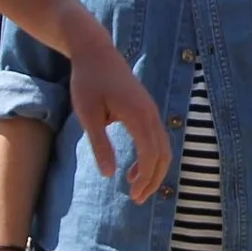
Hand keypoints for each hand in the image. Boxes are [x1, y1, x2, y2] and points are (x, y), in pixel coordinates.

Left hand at [62, 22, 167, 204]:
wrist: (95, 51)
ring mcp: (151, 110)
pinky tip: (135, 168)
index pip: (150, 155)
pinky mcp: (146, 109)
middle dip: (153, 179)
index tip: (132, 195)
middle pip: (163, 154)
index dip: (145, 178)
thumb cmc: (87, 81)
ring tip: (136, 188)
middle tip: (137, 199)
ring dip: (154, 170)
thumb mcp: (87, 114)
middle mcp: (150, 113)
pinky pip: (157, 138)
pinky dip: (151, 157)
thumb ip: (99, 143)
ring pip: (163, 147)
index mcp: (138, 115)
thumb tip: (109, 174)